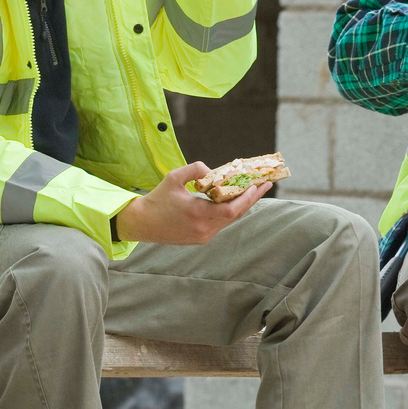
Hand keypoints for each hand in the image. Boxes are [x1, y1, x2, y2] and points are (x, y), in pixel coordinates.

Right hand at [113, 161, 269, 244]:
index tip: (258, 185)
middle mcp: (203, 228)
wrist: (142, 223)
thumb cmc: (157, 198)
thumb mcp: (174, 177)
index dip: (247, 198)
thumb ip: (195, 170)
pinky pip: (221, 224)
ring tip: (253, 190)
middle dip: (252, 199)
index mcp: (197, 213)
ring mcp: (203, 236)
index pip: (231, 209)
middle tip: (265, 184)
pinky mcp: (201, 238)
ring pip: (230, 220)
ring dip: (242, 205)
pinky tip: (235, 200)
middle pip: (236, 214)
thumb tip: (214, 171)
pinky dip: (230, 211)